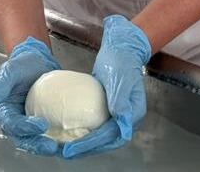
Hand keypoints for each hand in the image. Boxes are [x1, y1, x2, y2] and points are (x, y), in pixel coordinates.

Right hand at [0, 36, 61, 155]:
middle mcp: (15, 122)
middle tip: (51, 146)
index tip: (41, 125)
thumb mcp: (12, 69)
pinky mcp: (42, 123)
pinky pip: (48, 135)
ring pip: (35, 141)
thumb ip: (1, 82)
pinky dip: (57, 140)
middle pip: (23, 139)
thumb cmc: (22, 64)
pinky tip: (69, 141)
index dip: (24, 127)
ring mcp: (29, 124)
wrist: (38, 61)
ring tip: (61, 148)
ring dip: (46, 146)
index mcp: (4, 111)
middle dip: (37, 144)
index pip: (12, 124)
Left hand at [62, 15, 150, 158]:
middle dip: (86, 148)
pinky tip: (69, 132)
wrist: (121, 48)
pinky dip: (84, 131)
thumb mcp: (121, 78)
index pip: (112, 135)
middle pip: (106, 140)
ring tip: (65, 147)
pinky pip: (96, 125)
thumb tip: (120, 120)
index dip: (93, 143)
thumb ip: (121, 100)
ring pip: (101, 136)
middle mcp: (127, 119)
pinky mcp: (108, 110)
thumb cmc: (122, 60)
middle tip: (65, 153)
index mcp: (134, 114)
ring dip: (84, 143)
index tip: (73, 148)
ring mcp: (118, 115)